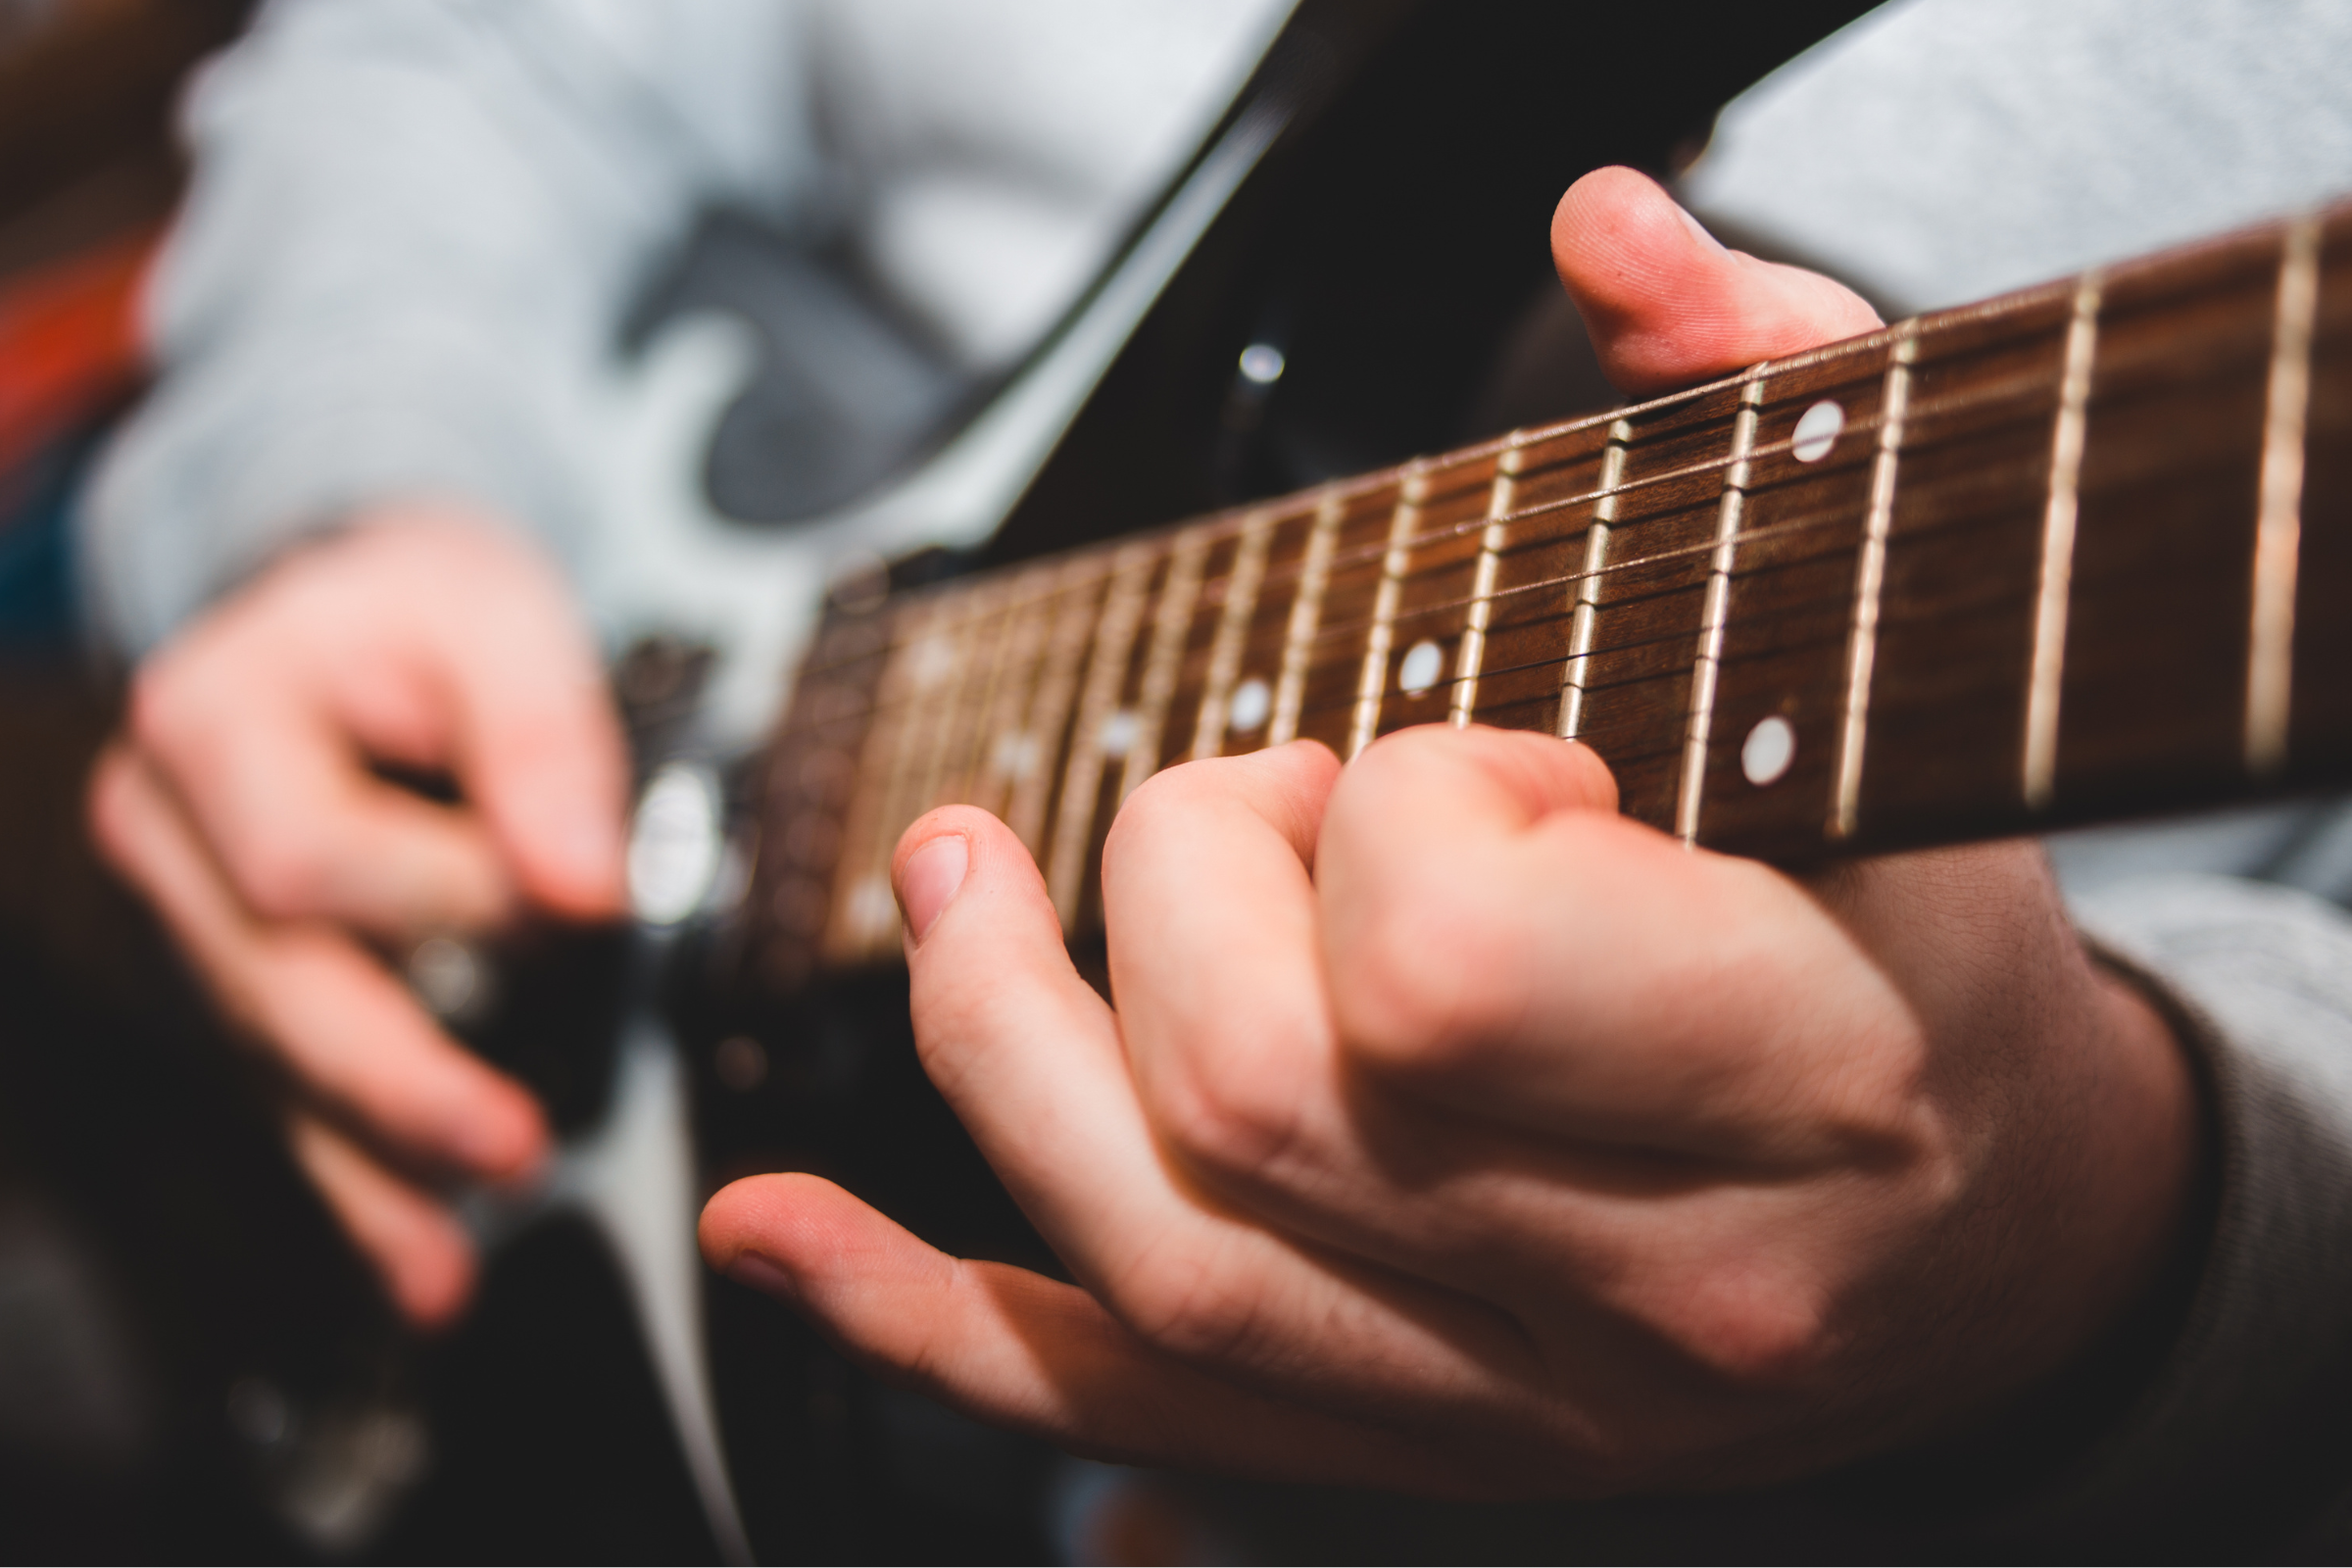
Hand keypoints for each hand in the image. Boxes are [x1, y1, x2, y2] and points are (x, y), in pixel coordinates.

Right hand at [88, 509, 627, 1324]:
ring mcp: (186, 920)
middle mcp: (166, 831)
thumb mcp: (502, 621)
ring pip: (271, 1065)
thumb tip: (584, 888)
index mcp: (212, 721)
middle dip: (393, 1080)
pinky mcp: (236, 984)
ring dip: (369, 1173)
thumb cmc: (431, 612)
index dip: (450, 896)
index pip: (308, 857)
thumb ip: (544, 744)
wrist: (364, 615)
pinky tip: (416, 1269)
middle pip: (267, 985)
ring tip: (451, 1265)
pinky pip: (287, 1093)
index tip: (583, 900)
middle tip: (512, 1146)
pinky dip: (357, 1185)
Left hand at [698, 170, 2198, 1489]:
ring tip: (958, 877)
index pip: (1447, 955)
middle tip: (1279, 794)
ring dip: (993, 1035)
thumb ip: (1771, 404)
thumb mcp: (1893, 665)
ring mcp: (1519, 1395)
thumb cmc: (1933, 945)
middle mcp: (1653, 1282)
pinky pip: (1125, 1405)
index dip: (1401, 800)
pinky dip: (922, 1319)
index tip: (1482, 754)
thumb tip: (1607, 240)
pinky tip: (777, 1235)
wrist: (2000, 1241)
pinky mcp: (1414, 1443)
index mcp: (1805, 1070)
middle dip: (1193, 874)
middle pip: (1252, 1087)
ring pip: (1158, 1247)